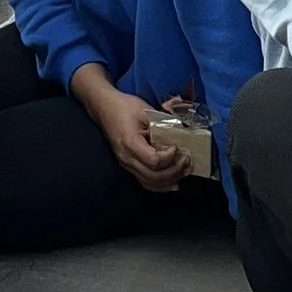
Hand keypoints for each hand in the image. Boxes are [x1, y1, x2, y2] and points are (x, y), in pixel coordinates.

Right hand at [72, 72, 184, 193]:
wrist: (104, 108)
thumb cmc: (124, 106)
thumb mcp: (145, 110)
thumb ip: (163, 123)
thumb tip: (183, 132)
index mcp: (130, 142)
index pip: (154, 160)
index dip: (170, 157)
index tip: (177, 147)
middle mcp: (127, 158)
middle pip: (154, 176)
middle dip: (175, 170)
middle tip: (187, 160)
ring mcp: (126, 164)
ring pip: (150, 182)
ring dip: (170, 180)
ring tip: (185, 171)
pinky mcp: (128, 165)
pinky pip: (145, 182)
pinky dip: (160, 185)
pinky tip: (173, 183)